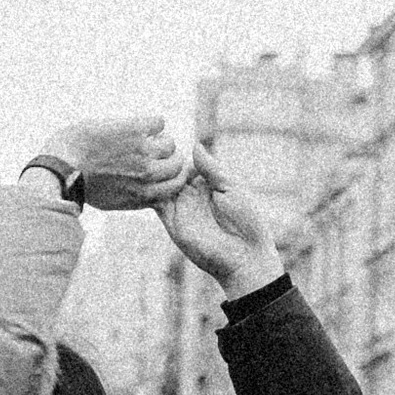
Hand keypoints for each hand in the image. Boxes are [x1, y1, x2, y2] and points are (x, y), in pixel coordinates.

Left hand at [25, 118, 191, 211]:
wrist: (62, 166)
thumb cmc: (83, 183)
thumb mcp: (112, 201)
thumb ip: (136, 199)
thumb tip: (152, 196)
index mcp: (144, 194)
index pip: (177, 183)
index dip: (173, 173)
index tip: (163, 166)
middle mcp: (148, 174)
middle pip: (177, 162)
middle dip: (167, 156)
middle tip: (153, 149)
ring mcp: (143, 152)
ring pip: (169, 142)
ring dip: (159, 138)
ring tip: (142, 137)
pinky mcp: (135, 130)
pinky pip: (159, 122)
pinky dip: (152, 122)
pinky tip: (138, 125)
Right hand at [159, 148, 284, 298]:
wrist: (244, 256)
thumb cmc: (246, 221)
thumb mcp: (230, 187)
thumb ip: (211, 168)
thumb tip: (194, 145)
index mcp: (206, 184)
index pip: (184, 163)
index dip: (174, 151)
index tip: (167, 138)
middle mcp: (190, 195)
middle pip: (168, 172)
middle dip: (160, 159)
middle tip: (156, 147)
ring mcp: (179, 208)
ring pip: (158, 184)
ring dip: (153, 172)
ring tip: (152, 158)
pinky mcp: (171, 222)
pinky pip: (155, 203)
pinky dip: (149, 189)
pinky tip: (149, 175)